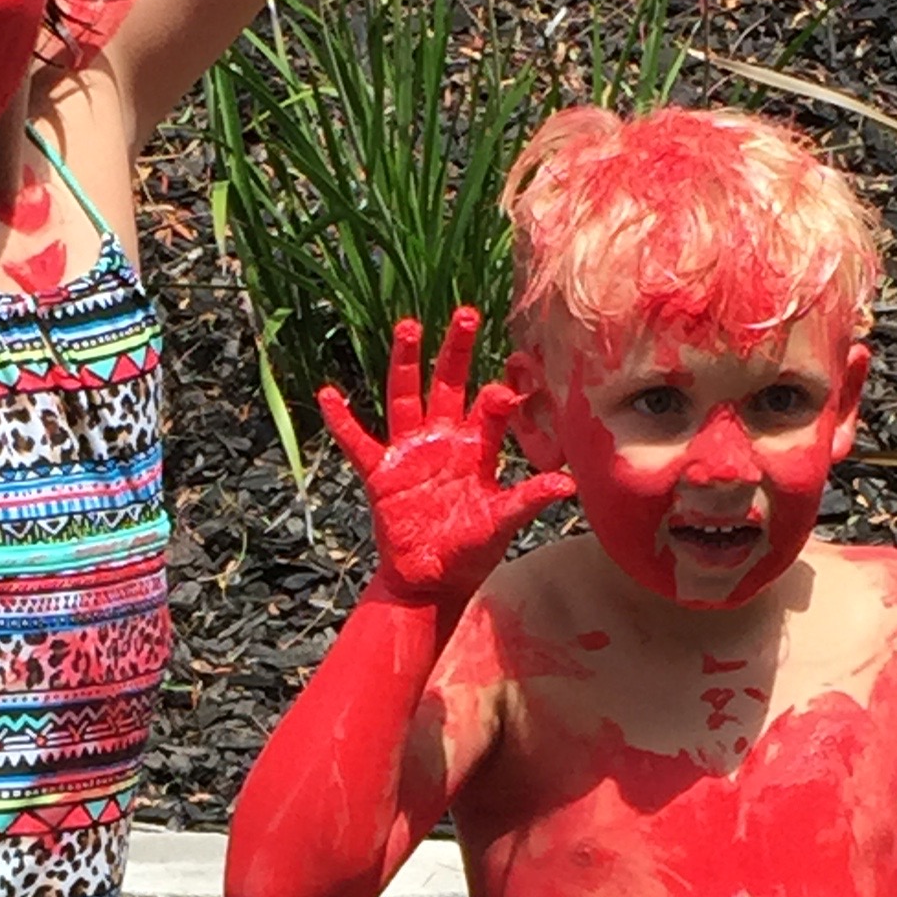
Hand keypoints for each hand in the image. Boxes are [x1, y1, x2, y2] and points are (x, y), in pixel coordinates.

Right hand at [319, 307, 569, 600]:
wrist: (430, 581)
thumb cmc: (469, 553)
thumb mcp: (500, 524)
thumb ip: (527, 500)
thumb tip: (567, 486)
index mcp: (475, 449)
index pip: (489, 409)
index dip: (499, 396)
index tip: (507, 387)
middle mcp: (443, 441)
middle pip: (449, 384)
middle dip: (457, 350)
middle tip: (468, 314)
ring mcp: (410, 453)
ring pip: (406, 396)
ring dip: (407, 362)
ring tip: (410, 326)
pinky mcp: (381, 473)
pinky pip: (357, 443)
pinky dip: (342, 421)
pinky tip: (328, 394)